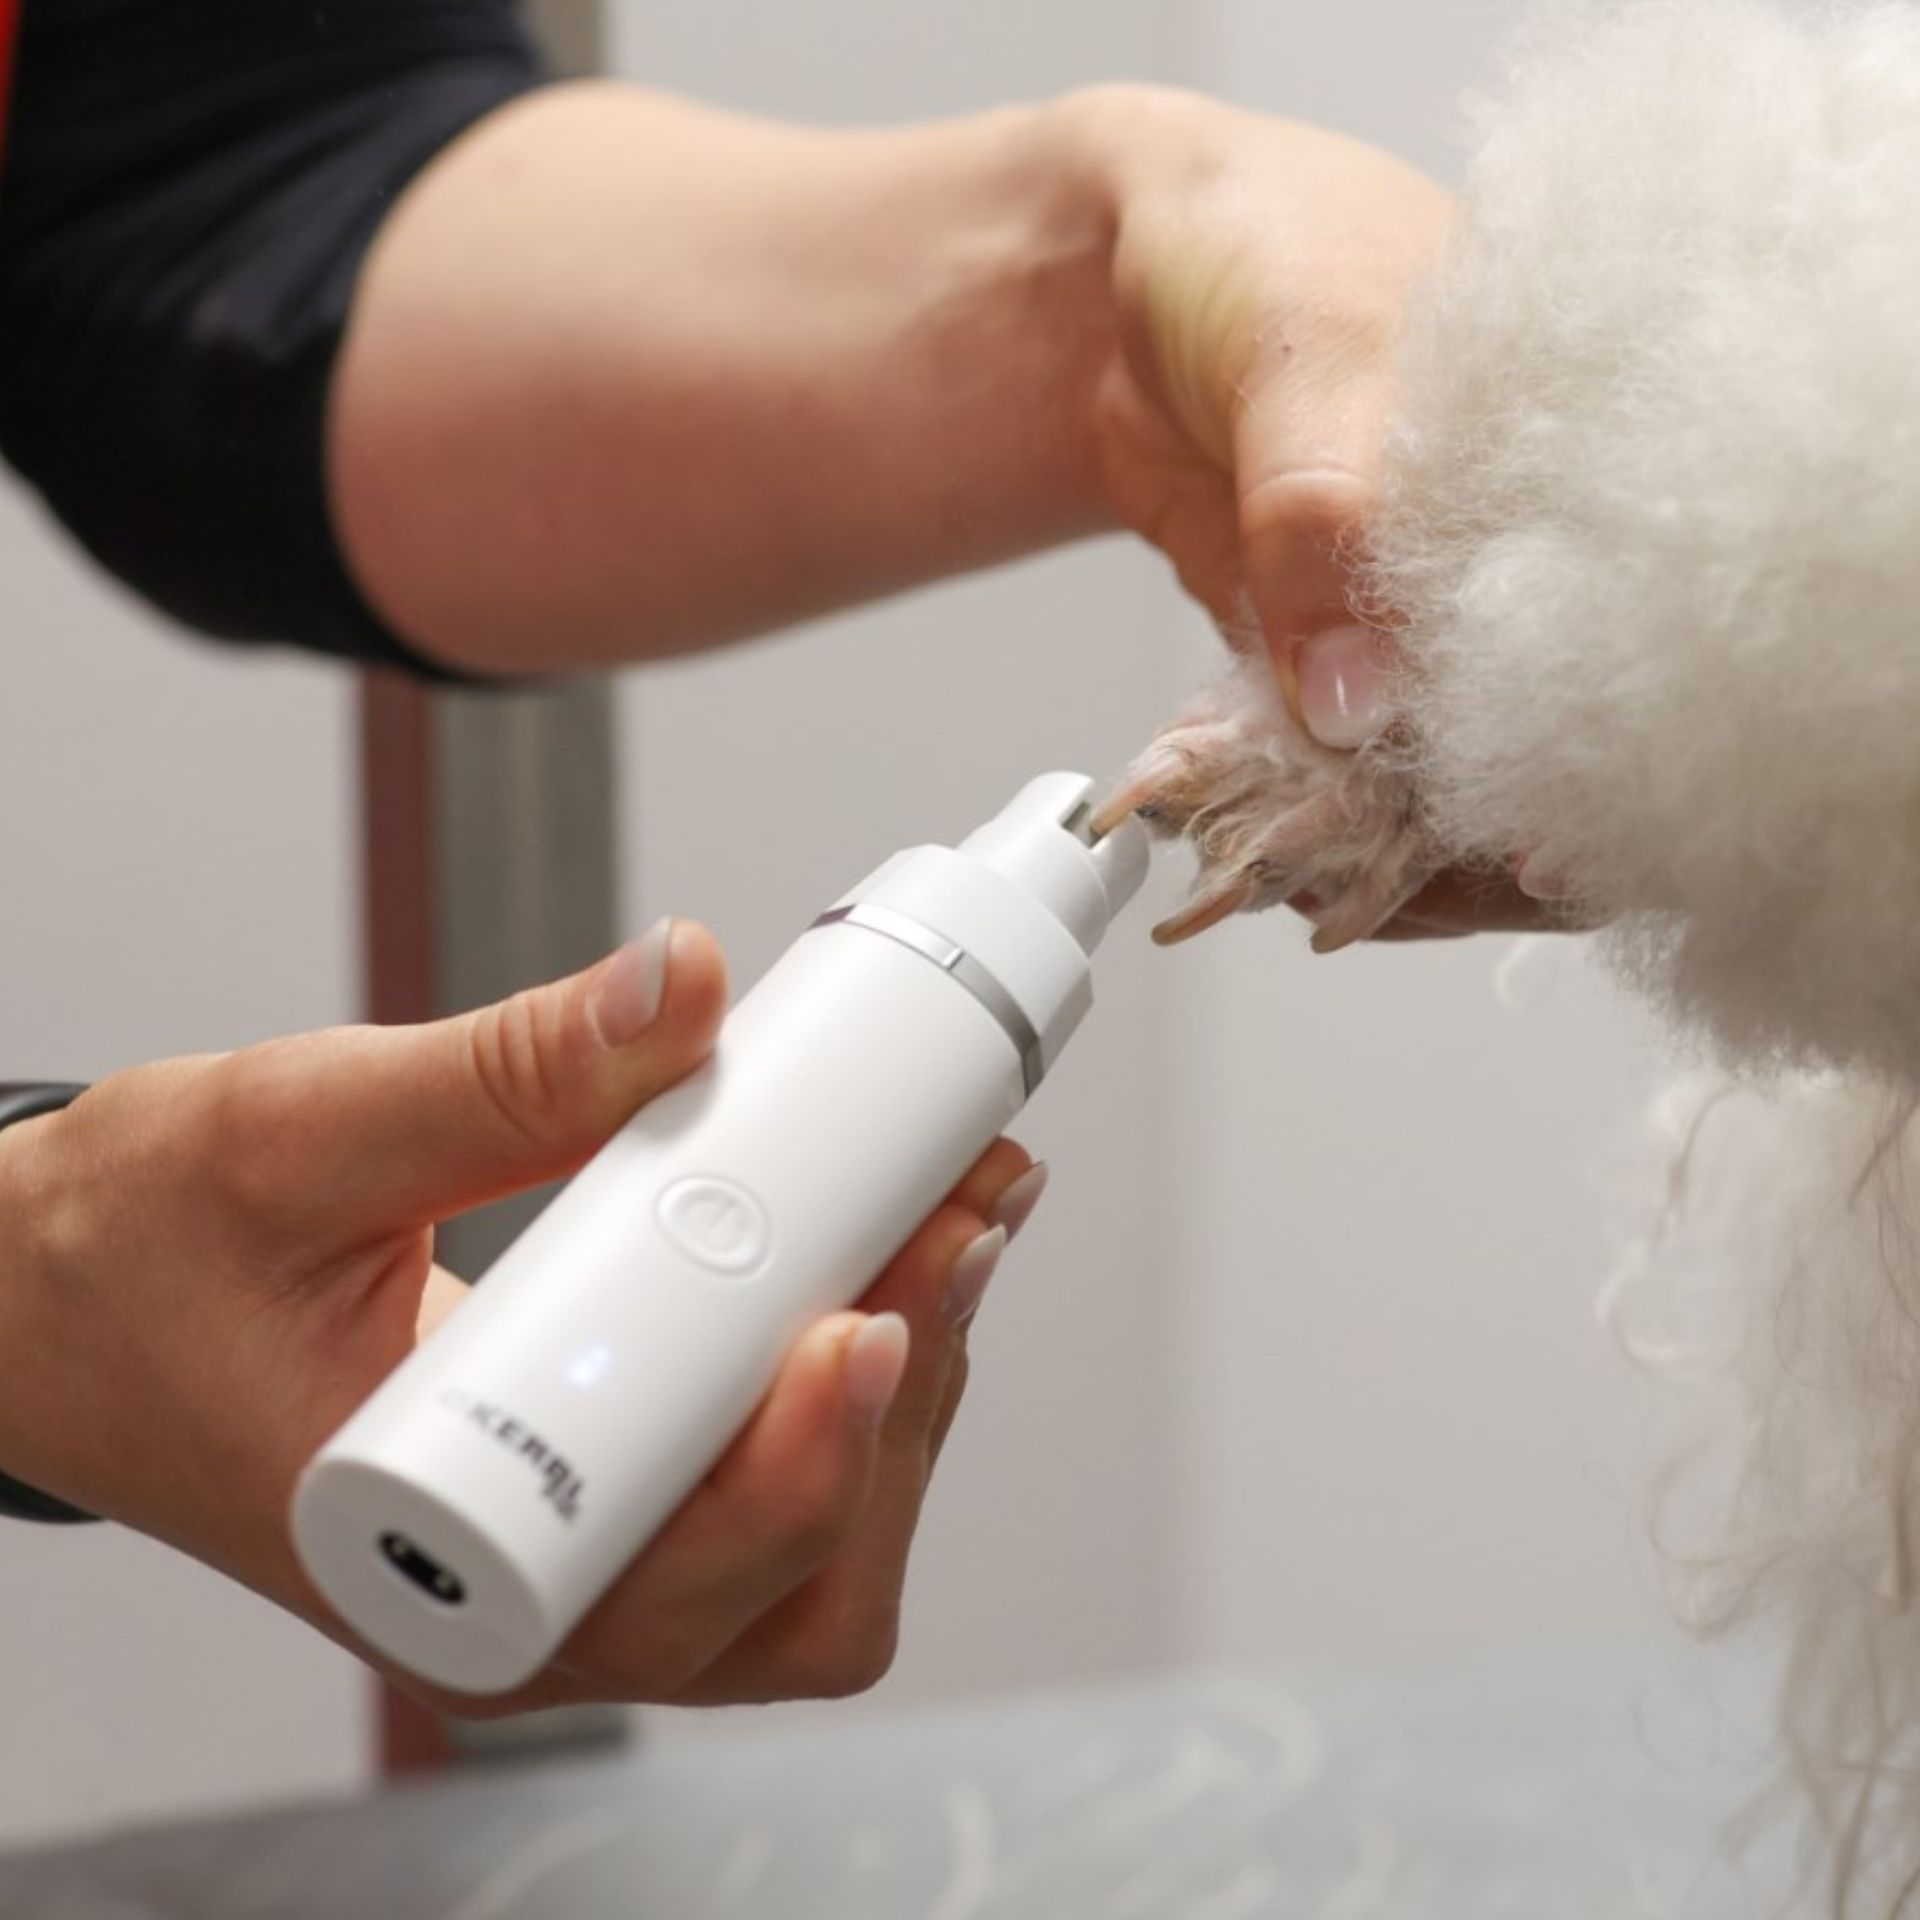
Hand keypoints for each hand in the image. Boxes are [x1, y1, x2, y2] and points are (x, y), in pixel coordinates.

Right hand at [0, 922, 1042, 1713]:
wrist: (60, 1307)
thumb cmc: (137, 1256)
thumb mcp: (295, 1133)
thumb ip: (499, 1067)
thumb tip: (686, 987)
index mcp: (432, 1566)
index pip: (671, 1586)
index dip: (805, 1462)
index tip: (873, 1310)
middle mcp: (527, 1608)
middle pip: (794, 1592)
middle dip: (903, 1408)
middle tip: (959, 1221)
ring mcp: (577, 1574)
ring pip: (812, 1564)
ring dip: (902, 1401)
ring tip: (947, 1223)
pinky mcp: (605, 1510)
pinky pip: (776, 1499)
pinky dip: (853, 1387)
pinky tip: (883, 1257)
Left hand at [1074, 96, 1567, 943]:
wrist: (1117, 273)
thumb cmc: (1253, 244)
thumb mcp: (1304, 350)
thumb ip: (1326, 519)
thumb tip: (1356, 697)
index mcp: (1561, 464)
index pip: (1606, 641)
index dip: (1574, 756)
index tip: (1524, 856)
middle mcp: (1500, 553)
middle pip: (1521, 729)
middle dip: (1456, 825)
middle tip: (1382, 889)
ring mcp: (1407, 609)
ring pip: (1419, 759)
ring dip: (1366, 833)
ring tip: (1308, 886)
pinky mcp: (1320, 645)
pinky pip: (1323, 748)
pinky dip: (1293, 802)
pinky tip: (1267, 849)